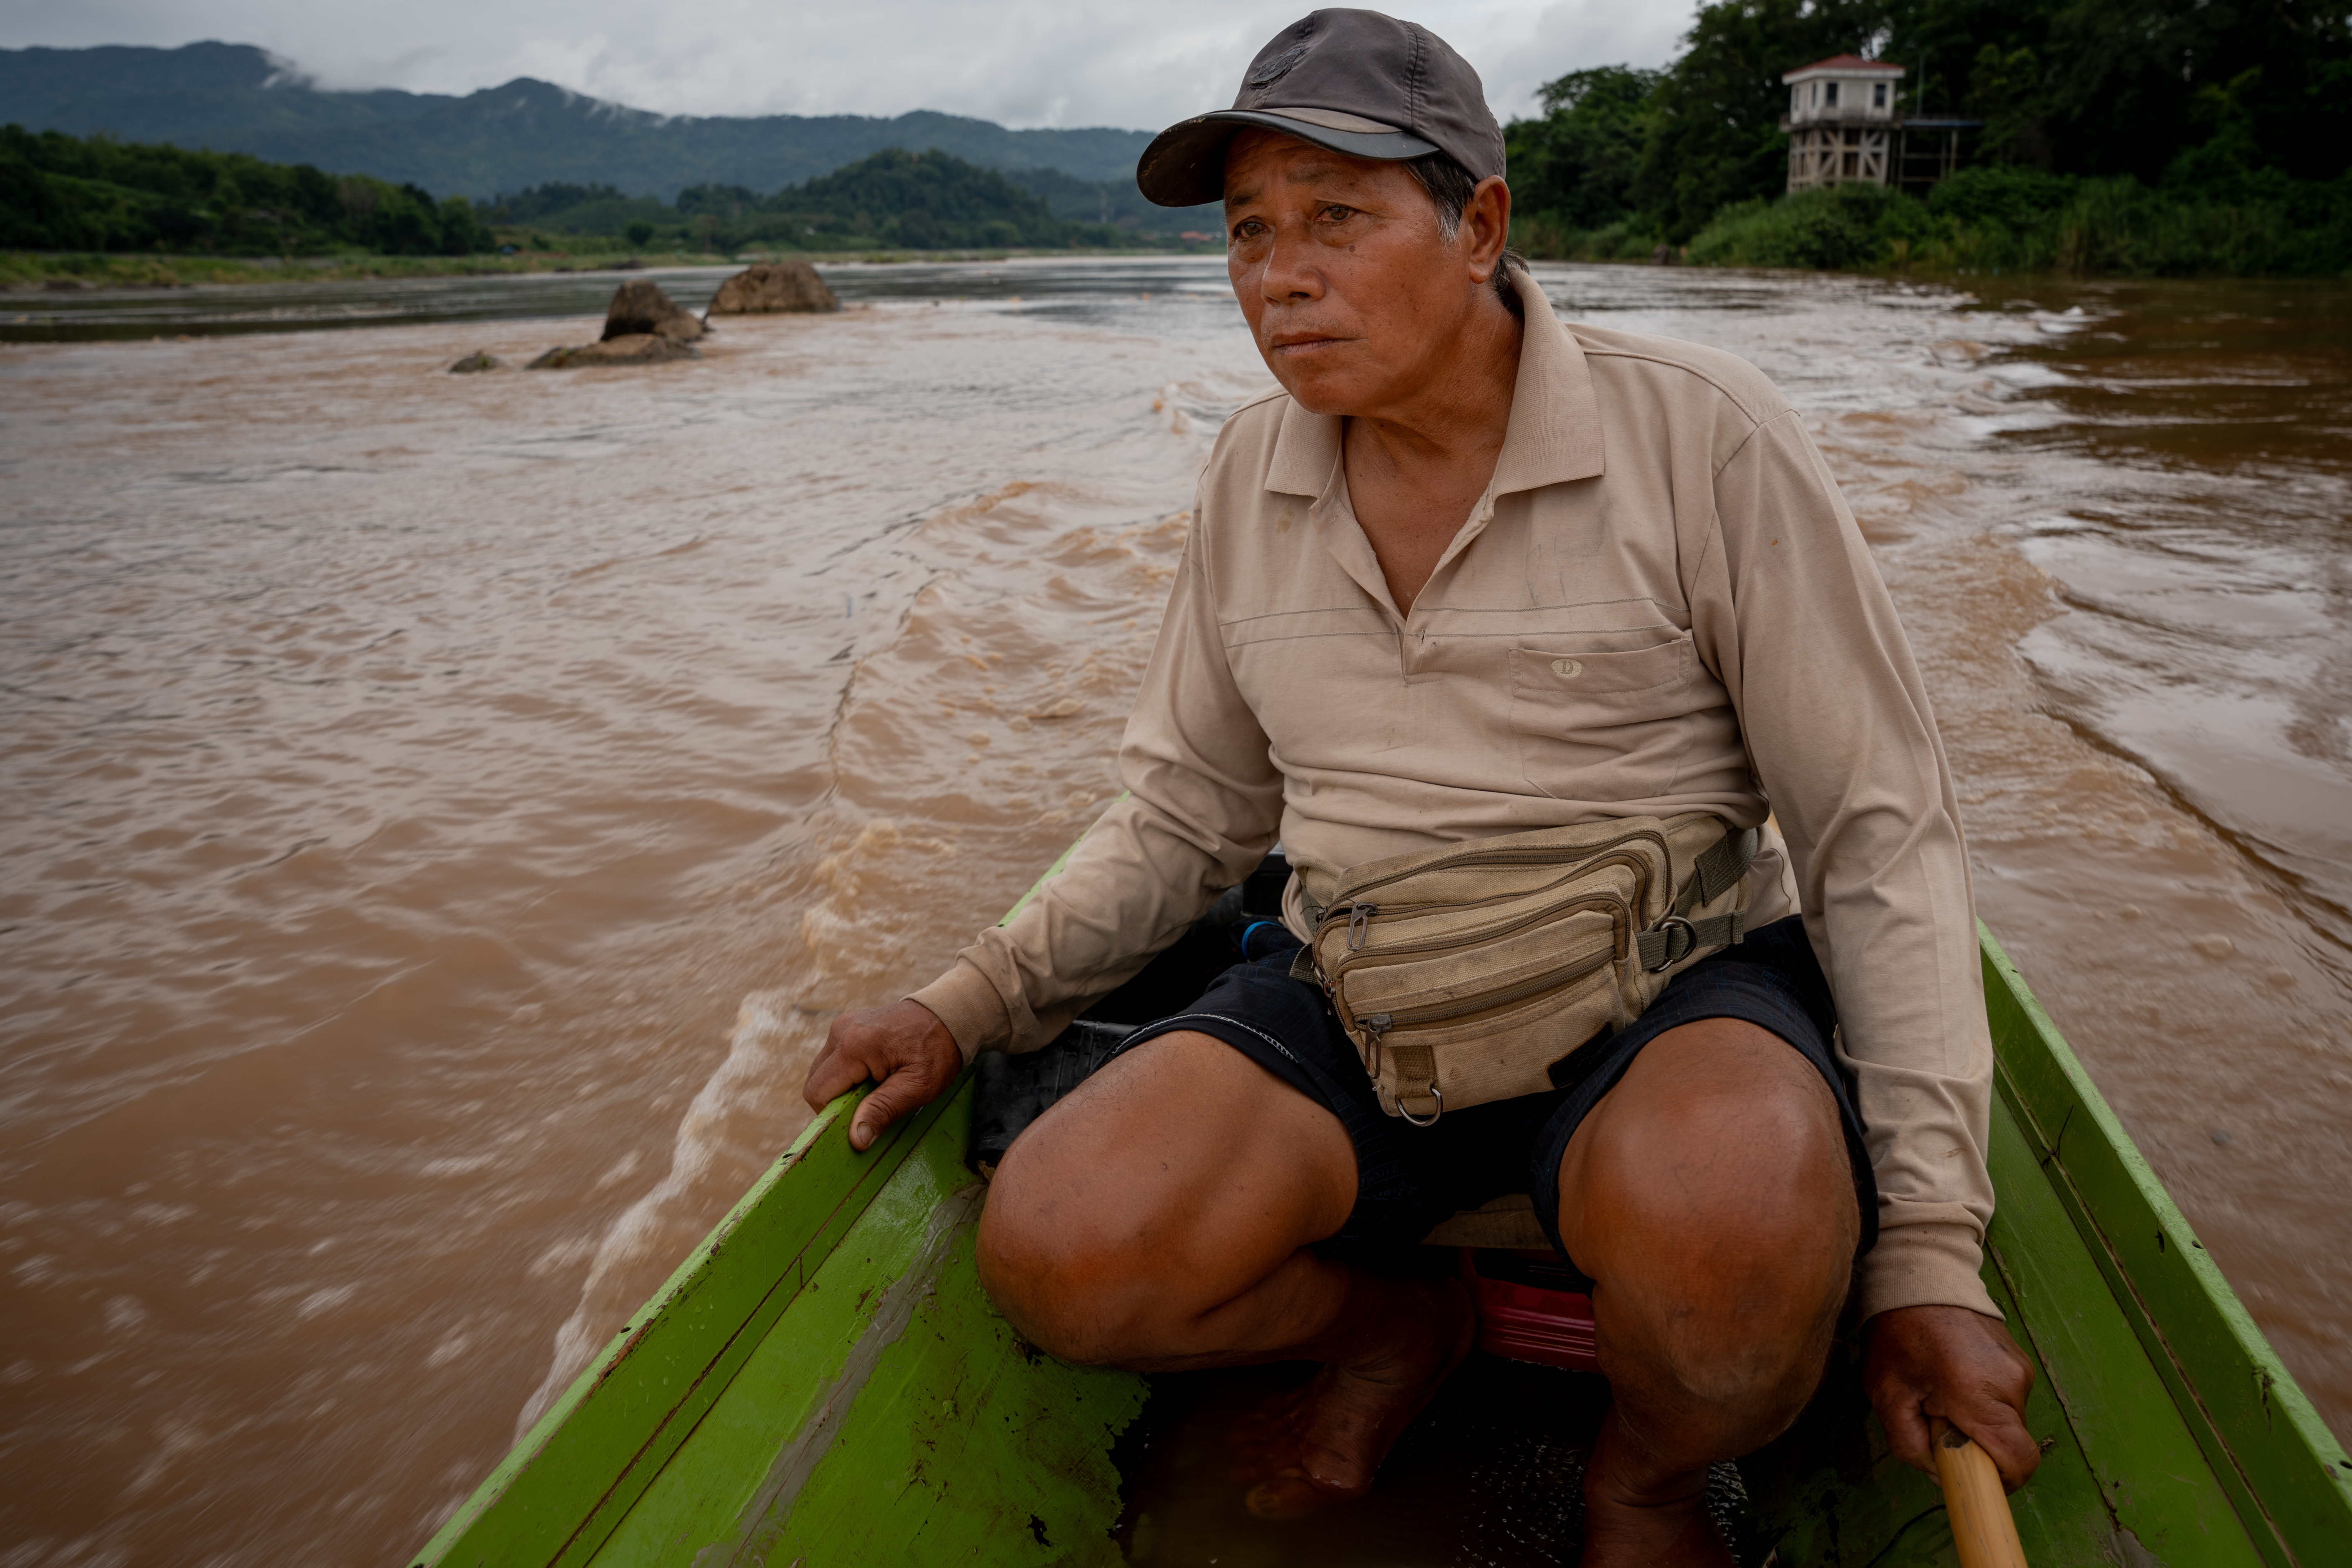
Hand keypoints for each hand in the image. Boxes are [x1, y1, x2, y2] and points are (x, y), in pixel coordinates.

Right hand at [802, 999, 962, 1151]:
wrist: (949, 1015)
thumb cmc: (938, 1051)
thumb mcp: (918, 1086)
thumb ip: (883, 1110)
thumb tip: (856, 1139)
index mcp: (854, 1045)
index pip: (818, 1092)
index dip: (834, 1114)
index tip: (862, 1116)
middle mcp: (841, 1031)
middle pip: (817, 1082)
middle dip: (839, 1101)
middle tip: (875, 1101)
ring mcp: (842, 1025)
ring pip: (824, 1072)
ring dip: (845, 1087)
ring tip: (879, 1084)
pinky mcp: (847, 1026)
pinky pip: (834, 1060)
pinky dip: (849, 1074)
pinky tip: (876, 1072)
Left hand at [1863, 1304, 2041, 1490]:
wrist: (1920, 1275)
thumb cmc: (1898, 1332)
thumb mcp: (1887, 1394)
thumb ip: (1910, 1445)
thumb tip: (1941, 1475)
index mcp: (1979, 1393)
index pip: (2019, 1462)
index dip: (1998, 1481)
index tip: (1970, 1474)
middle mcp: (2011, 1382)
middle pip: (2010, 1444)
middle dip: (1977, 1445)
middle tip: (1937, 1417)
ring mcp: (2020, 1369)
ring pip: (2008, 1422)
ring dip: (1978, 1421)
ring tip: (1941, 1390)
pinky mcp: (2019, 1361)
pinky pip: (2007, 1399)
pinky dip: (1983, 1401)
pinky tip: (1953, 1376)